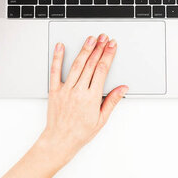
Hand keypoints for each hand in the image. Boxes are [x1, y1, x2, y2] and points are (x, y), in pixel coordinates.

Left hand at [38, 34, 127, 165]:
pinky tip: (60, 47)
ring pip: (76, 65)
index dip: (108, 55)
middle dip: (99, 48)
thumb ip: (112, 101)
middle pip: (91, 64)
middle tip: (104, 37)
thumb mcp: (101, 119)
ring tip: (90, 39)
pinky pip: (55, 71)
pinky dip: (57, 57)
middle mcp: (78, 91)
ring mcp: (65, 90)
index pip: (102, 70)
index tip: (112, 46)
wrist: (60, 140)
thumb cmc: (80, 133)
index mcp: (91, 98)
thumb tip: (122, 88)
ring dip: (84, 50)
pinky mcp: (54, 91)